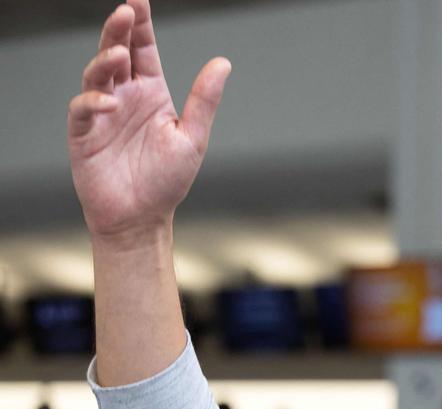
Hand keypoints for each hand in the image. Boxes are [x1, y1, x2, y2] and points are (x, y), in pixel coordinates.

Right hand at [68, 0, 230, 240]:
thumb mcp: (192, 137)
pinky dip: (93, 101)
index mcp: (151, 93)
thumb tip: (223, 63)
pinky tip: (109, 102)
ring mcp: (102, 112)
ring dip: (106, 61)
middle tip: (125, 11)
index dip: (141, 25)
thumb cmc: (167, 180)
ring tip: (120, 54)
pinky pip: (83, 108)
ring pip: (97, 74)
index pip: (144, 50)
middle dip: (118, 30)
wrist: (142, 218)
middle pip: (116, 52)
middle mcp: (124, 97)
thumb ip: (203, 100)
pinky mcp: (84, 133)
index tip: (139, 0)